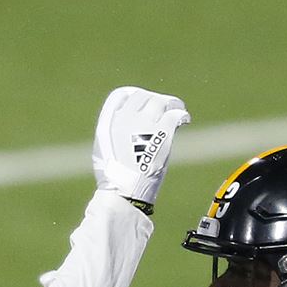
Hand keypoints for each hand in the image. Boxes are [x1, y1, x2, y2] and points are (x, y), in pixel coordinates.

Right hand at [92, 86, 188, 204]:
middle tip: (163, 106)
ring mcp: (144, 124)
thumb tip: (123, 125)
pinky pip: (175, 114)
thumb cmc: (113, 178)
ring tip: (177, 108)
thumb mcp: (102, 149)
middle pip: (142, 96)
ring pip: (161, 102)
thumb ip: (112, 132)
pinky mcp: (162, 133)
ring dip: (171, 104)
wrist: (125, 191)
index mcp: (108, 121)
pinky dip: (181, 114)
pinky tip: (184, 119)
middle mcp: (125, 118)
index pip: (121, 95)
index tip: (143, 101)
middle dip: (153, 99)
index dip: (134, 95)